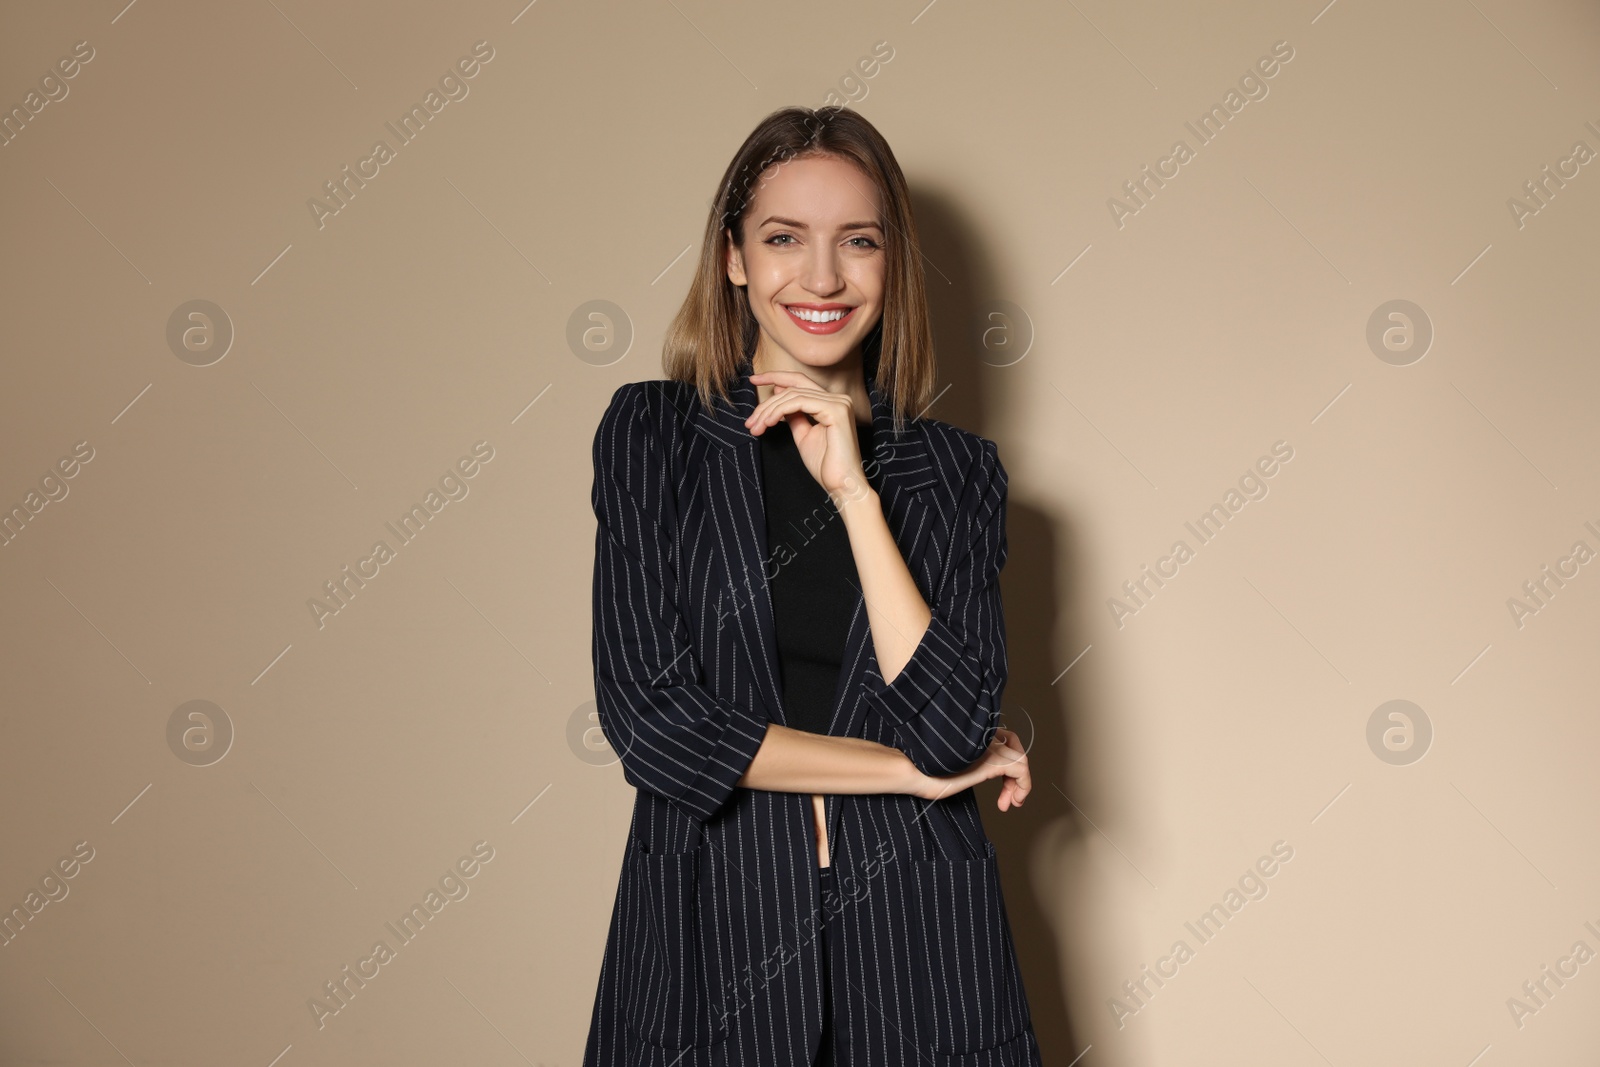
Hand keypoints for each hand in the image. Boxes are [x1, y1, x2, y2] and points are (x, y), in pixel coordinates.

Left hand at [744, 370, 869, 502]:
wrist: (841, 485)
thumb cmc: (825, 465)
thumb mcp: (803, 434)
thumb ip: (793, 414)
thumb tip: (779, 392)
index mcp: (832, 402)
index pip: (800, 382)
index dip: (775, 377)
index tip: (753, 380)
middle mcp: (838, 399)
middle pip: (793, 388)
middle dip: (766, 404)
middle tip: (750, 422)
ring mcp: (839, 403)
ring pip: (793, 395)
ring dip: (769, 411)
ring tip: (756, 427)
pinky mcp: (836, 411)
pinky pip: (799, 403)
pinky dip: (779, 411)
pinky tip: (768, 423)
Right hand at [910, 728, 1031, 810]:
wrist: (913, 771)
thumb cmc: (924, 771)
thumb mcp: (954, 764)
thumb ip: (970, 761)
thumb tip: (981, 770)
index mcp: (974, 735)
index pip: (1002, 738)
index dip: (1008, 761)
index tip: (1003, 787)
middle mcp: (983, 737)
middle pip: (1014, 746)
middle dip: (1016, 772)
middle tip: (1012, 796)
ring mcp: (988, 747)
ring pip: (1020, 758)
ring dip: (1020, 784)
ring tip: (1013, 801)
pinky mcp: (991, 760)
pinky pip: (1021, 769)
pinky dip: (1024, 785)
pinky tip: (1013, 800)